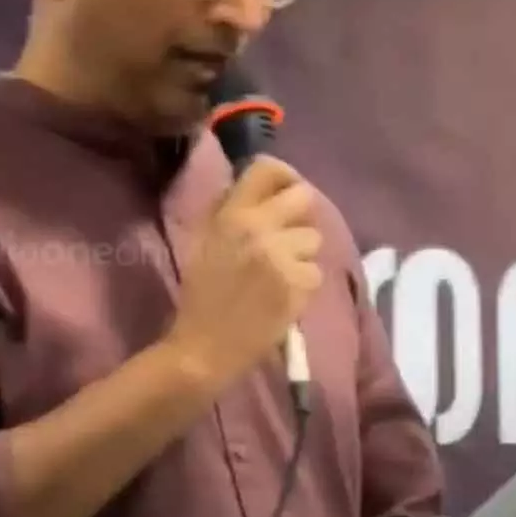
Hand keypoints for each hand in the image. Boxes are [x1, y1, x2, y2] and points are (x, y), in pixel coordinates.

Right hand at [164, 155, 321, 386]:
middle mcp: (258, 228)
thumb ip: (232, 212)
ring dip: (301, 255)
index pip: (267, 168)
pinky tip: (283, 297)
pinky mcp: (298, 286)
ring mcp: (281, 257)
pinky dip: (303, 285)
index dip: (282, 175)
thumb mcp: (206, 242)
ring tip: (280, 275)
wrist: (204, 348)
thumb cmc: (200, 296)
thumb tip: (260, 189)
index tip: (283, 190)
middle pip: (303, 197)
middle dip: (299, 216)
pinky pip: (315, 273)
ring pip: (313, 239)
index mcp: (231, 215)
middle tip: (287, 236)